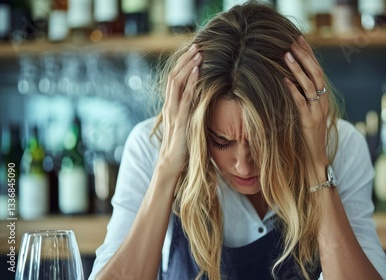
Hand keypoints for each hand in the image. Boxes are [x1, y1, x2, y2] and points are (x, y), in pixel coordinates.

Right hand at [160, 44, 201, 172]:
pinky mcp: (180, 120)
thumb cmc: (180, 148)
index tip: (193, 53)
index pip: (174, 80)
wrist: (170, 165)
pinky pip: (185, 97)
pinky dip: (191, 82)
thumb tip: (202, 105)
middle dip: (185, 60)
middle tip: (196, 46)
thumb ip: (190, 114)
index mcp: (171, 107)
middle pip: (174, 77)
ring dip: (188, 66)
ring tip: (198, 52)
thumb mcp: (186, 126)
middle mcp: (169, 106)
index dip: (182, 66)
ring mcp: (173, 112)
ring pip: (177, 83)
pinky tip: (197, 72)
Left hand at [284, 36, 328, 179]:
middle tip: (293, 41)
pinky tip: (284, 80)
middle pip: (316, 73)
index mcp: (322, 98)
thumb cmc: (307, 138)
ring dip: (298, 69)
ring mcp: (317, 112)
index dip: (309, 54)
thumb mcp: (306, 114)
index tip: (299, 40)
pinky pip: (301, 103)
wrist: (314, 161)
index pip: (317, 71)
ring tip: (287, 54)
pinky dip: (293, 90)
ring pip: (309, 85)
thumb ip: (302, 98)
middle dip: (305, 55)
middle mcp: (322, 102)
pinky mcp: (309, 122)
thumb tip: (288, 81)